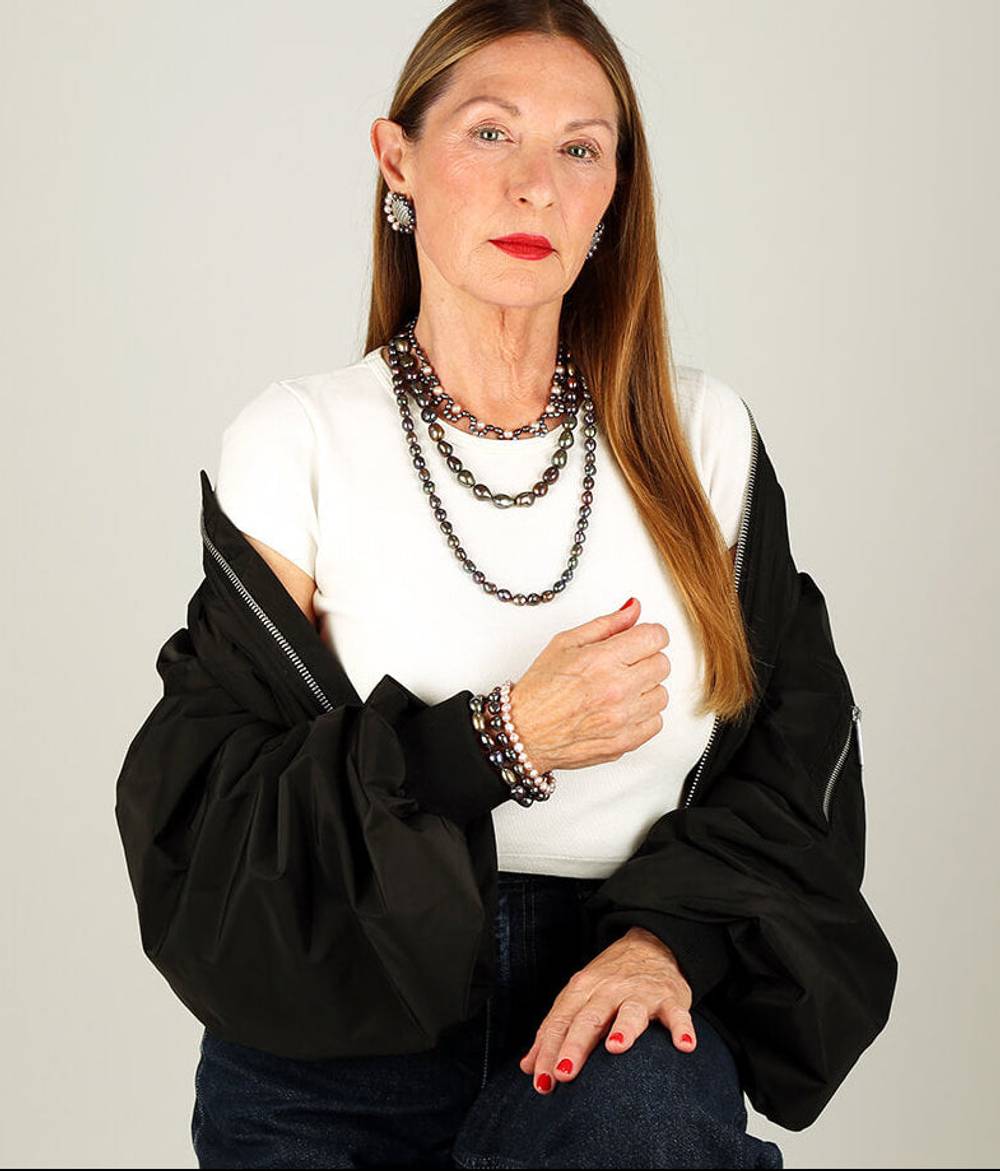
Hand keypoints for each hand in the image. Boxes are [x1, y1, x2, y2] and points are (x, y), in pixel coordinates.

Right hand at [509, 597, 670, 775]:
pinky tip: (622, 709)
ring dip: (645, 689)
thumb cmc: (540, 690)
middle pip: (662, 664)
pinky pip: (656, 722)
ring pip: (662, 694)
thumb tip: (633, 609)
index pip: (656, 637)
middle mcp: (617, 689)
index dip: (649, 635)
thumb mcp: (566, 642)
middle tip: (624, 665)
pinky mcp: (626, 742)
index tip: (641, 639)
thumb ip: (606, 624)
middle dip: (646, 659)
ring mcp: (623, 718)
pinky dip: (643, 715)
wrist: (525, 732)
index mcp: (602, 660)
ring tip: (620, 689)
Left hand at [518, 926, 697, 1093]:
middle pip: (589, 1018)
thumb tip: (528, 1067)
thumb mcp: (577, 998)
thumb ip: (554, 1031)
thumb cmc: (608, 982)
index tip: (541, 1082)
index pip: (561, 1021)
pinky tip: (684, 1047)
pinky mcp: (670, 998)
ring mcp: (640, 993)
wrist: (651, 945)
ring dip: (623, 1029)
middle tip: (564, 1073)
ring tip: (616, 1048)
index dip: (549, 1050)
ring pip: (630, 1011)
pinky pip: (677, 1014)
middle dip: (574, 1045)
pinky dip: (681, 1028)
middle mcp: (608, 989)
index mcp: (582, 989)